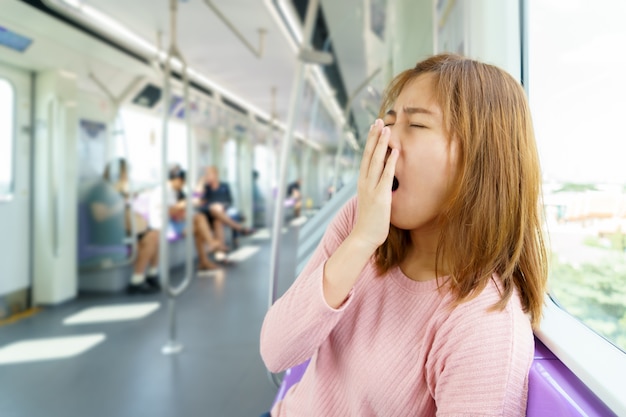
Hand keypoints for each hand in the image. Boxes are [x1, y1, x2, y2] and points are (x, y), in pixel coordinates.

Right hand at [351, 119, 397, 251]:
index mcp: (362, 181)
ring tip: (386, 129)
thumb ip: (375, 188)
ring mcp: (371, 188)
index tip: (374, 127)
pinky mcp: (380, 196)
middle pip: (368, 154)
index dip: (370, 141)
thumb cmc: (371, 220)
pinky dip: (391, 162)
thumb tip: (382, 179)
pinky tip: (395, 150)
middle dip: (374, 137)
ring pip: (376, 161)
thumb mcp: (371, 199)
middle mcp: (364, 181)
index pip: (366, 157)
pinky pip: (386, 175)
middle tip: (378, 120)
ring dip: (381, 144)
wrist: (364, 236)